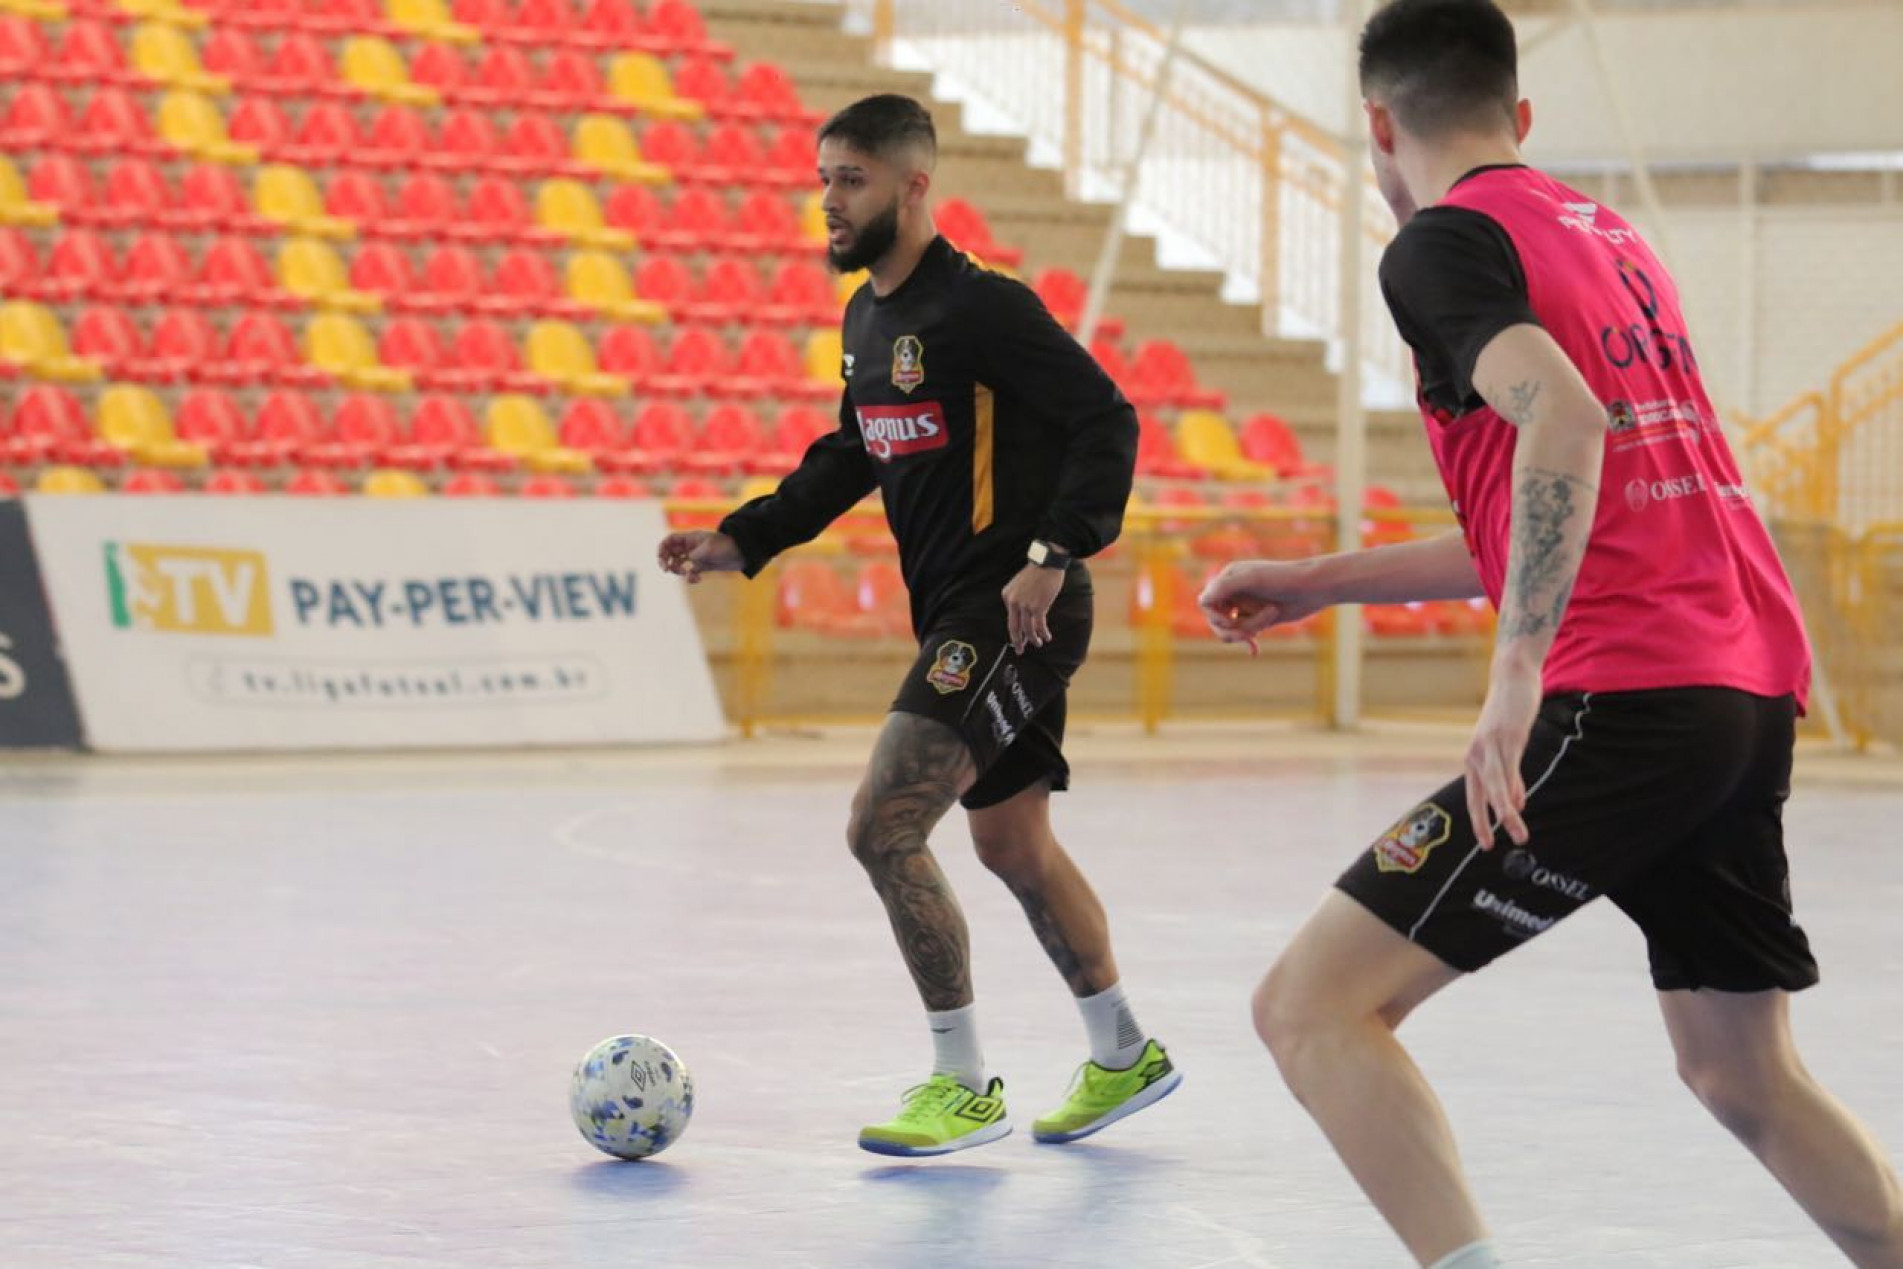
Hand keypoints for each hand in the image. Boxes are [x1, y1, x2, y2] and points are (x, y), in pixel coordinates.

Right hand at [657, 530, 743, 583]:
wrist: (743, 553)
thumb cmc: (726, 546)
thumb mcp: (708, 549)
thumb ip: (694, 557)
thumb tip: (685, 566)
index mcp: (691, 538)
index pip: (670, 540)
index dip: (662, 549)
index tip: (662, 560)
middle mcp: (691, 547)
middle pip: (670, 553)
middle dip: (666, 561)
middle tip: (666, 570)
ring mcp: (697, 557)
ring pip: (679, 564)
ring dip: (678, 571)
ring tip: (686, 574)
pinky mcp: (703, 567)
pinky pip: (691, 573)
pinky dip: (691, 577)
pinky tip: (697, 579)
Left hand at [1001, 564, 1064, 652]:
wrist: (1047, 562)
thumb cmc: (1037, 572)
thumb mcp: (1021, 585)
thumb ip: (1020, 599)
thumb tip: (1026, 616)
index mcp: (1007, 595)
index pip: (1010, 618)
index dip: (1016, 630)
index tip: (1020, 637)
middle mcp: (1013, 601)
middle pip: (1014, 627)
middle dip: (1017, 641)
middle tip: (1019, 651)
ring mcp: (1025, 605)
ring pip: (1027, 629)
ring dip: (1033, 639)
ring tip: (1038, 644)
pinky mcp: (1038, 607)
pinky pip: (1039, 626)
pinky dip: (1043, 633)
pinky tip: (1047, 637)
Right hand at [1198, 560, 1330, 648]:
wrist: (1313, 587)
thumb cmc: (1284, 578)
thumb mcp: (1253, 578)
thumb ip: (1226, 586)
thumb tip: (1202, 600)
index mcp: (1229, 578)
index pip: (1206, 602)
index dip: (1216, 615)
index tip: (1232, 617)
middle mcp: (1234, 592)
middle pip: (1216, 620)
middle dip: (1235, 627)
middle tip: (1253, 630)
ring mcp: (1246, 606)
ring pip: (1231, 630)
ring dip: (1248, 630)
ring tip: (1270, 618)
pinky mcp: (1258, 619)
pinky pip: (1243, 635)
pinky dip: (1247, 643)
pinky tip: (1255, 651)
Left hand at [1465, 654, 1542, 847]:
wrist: (1512, 678)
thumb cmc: (1508, 714)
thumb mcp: (1506, 748)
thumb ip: (1509, 776)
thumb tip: (1516, 802)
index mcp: (1473, 759)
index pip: (1473, 796)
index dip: (1478, 820)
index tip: (1485, 844)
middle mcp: (1477, 755)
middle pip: (1479, 796)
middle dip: (1485, 823)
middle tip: (1488, 847)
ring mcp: (1492, 746)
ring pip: (1496, 786)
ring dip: (1506, 812)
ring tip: (1517, 833)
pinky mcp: (1508, 737)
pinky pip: (1510, 768)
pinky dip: (1514, 787)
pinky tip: (1519, 805)